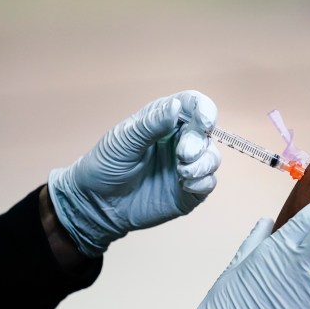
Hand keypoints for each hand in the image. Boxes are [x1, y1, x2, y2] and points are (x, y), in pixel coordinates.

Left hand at [48, 90, 220, 257]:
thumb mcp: (124, 140)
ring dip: (204, 163)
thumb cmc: (107, 165)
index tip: (205, 121)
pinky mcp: (189, 190)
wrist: (97, 203)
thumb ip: (151, 124)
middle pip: (206, 132)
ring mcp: (186, 165)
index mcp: (164, 119)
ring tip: (183, 172)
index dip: (204, 109)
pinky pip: (209, 182)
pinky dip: (203, 182)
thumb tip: (176, 106)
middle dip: (198, 143)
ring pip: (212, 157)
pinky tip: (186, 184)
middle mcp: (180, 139)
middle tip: (183, 154)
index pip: (193, 104)